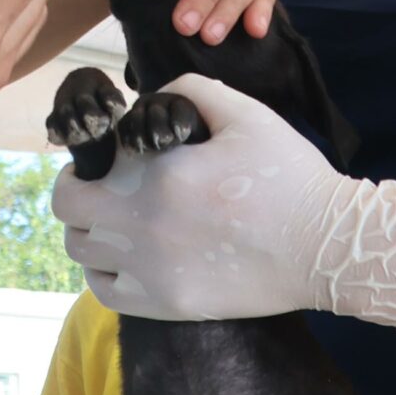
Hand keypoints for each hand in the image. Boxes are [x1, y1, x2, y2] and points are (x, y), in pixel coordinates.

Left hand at [54, 75, 395, 342]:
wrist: (326, 246)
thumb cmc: (288, 176)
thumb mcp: (244, 113)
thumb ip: (189, 91)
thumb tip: (148, 100)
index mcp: (159, 175)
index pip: (87, 166)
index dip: (89, 156)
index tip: (108, 155)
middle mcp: (145, 225)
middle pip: (69, 210)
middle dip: (78, 190)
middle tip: (101, 184)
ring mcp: (153, 271)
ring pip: (82, 252)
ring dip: (89, 230)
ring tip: (116, 219)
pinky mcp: (169, 304)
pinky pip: (106, 291)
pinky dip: (104, 271)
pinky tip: (127, 257)